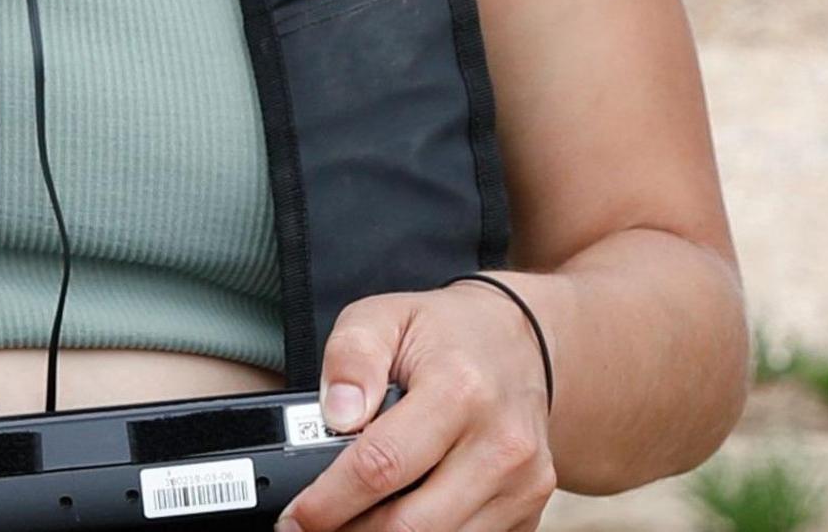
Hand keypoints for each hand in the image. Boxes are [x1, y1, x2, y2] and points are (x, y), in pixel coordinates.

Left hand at [279, 280, 558, 531]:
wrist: (517, 345)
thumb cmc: (443, 333)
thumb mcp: (381, 318)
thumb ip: (349, 358)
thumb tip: (336, 415)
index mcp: (459, 391)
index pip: (382, 465)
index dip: (330, 500)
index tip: (296, 517)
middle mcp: (502, 445)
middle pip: (413, 523)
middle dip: (351, 531)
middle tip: (314, 527)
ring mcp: (523, 483)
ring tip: (350, 520)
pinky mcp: (531, 509)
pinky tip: (396, 520)